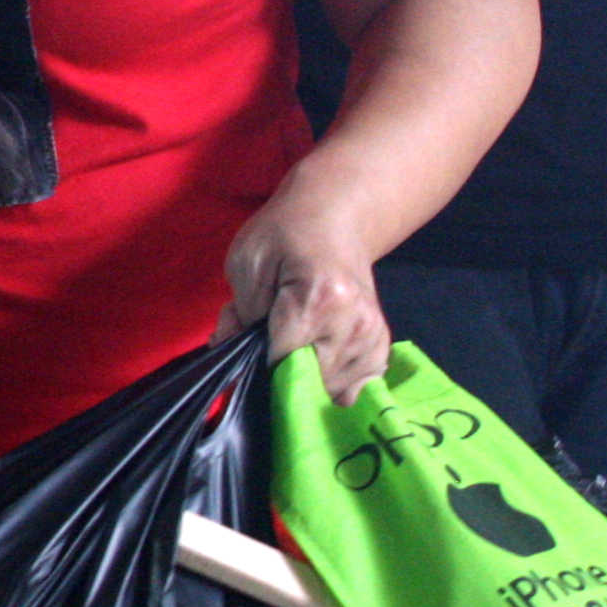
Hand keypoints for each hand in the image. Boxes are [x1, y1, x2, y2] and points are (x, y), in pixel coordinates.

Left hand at [225, 176, 389, 402]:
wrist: (335, 218)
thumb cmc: (285, 235)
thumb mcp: (247, 263)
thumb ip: (237, 315)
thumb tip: (226, 354)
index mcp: (320, 300)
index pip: (282, 361)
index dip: (256, 362)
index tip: (247, 348)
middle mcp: (354, 324)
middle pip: (307, 380)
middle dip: (279, 369)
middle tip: (270, 335)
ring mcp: (372, 336)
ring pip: (328, 388)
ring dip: (305, 374)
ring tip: (296, 337)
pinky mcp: (380, 344)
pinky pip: (354, 386)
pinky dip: (331, 379)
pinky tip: (318, 355)